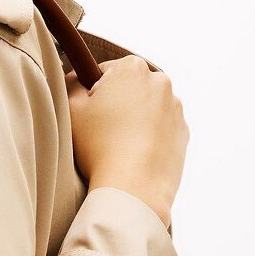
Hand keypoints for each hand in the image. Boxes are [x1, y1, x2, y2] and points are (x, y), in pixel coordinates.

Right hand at [65, 55, 186, 227]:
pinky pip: (160, 129)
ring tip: (118, 147)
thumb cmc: (99, 146)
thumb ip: (71, 84)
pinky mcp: (183, 132)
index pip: (104, 71)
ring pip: (146, 108)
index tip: (88, 114)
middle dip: (116, 104)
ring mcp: (175, 108)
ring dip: (133, 121)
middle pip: (128, 88)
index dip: (91, 93)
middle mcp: (160, 81)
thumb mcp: (71, 108)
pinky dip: (148, 138)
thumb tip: (77, 79)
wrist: (134, 187)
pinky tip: (134, 156)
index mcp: (132, 68)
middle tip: (100, 132)